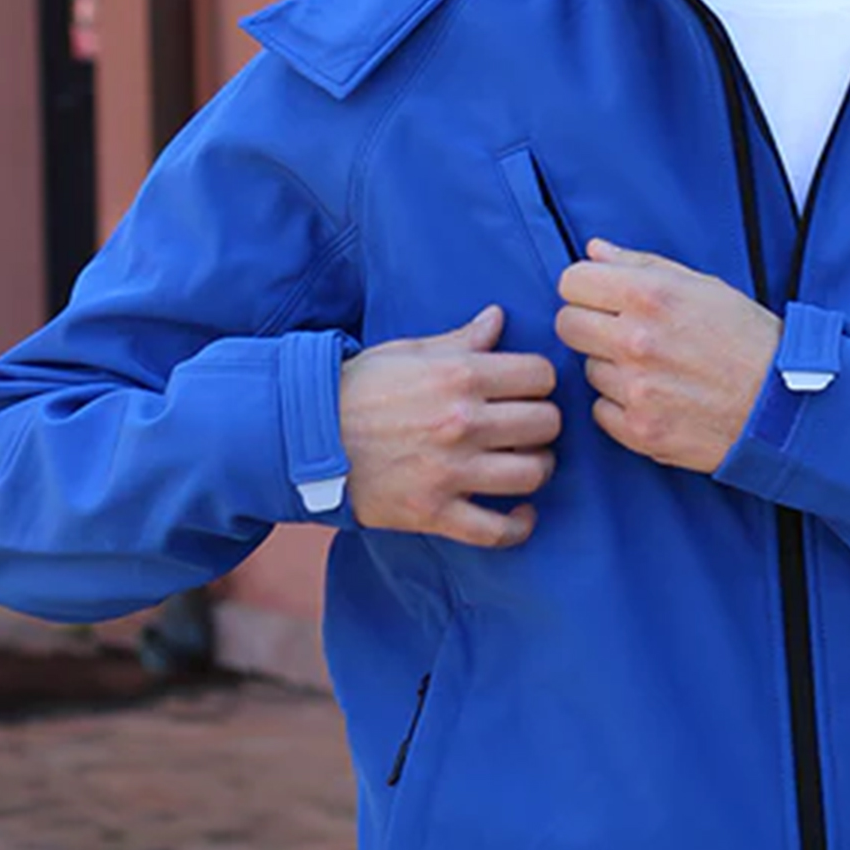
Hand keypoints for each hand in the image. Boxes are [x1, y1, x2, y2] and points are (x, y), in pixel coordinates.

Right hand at [339, 306, 560, 547]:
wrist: (303, 436)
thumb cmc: (357, 388)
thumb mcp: (408, 351)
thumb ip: (461, 339)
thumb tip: (498, 318)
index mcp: (459, 375)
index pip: (540, 375)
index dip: (540, 381)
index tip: (529, 389)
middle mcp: (462, 422)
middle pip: (546, 423)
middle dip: (543, 423)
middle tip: (528, 427)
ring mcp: (450, 471)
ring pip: (533, 474)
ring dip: (537, 468)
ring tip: (525, 463)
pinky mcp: (434, 512)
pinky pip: (497, 530)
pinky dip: (518, 526)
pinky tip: (520, 513)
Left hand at [554, 240, 780, 472]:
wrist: (784, 407)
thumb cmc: (750, 342)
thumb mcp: (704, 287)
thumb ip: (641, 264)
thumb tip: (594, 251)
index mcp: (651, 295)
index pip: (571, 281)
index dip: (587, 288)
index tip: (602, 298)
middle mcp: (636, 340)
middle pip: (567, 324)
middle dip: (590, 325)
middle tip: (623, 334)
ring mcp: (635, 388)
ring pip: (587, 369)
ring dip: (611, 367)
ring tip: (655, 369)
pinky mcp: (639, 429)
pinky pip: (601, 410)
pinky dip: (622, 406)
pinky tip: (657, 398)